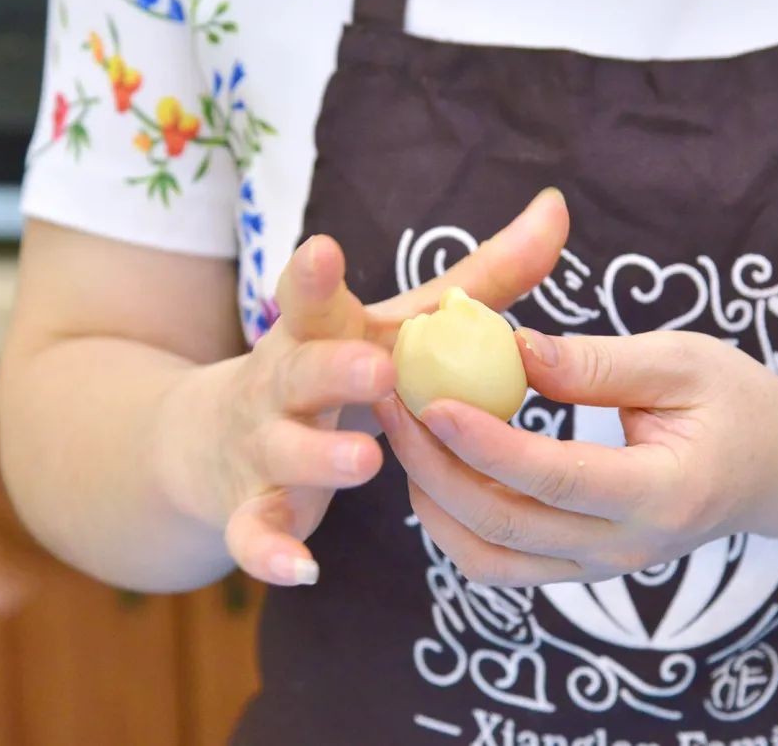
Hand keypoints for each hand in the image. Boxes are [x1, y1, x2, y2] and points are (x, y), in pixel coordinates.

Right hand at [158, 189, 568, 585]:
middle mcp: (280, 383)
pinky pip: (255, 531)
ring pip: (285, 450)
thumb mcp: (398, 322)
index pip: (310, 298)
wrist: (219, 434)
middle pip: (300, 371)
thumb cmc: (338, 365)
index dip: (313, 277)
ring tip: (369, 461)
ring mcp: (262, 446)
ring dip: (320, 457)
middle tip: (379, 370)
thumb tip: (558, 208)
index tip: (325, 250)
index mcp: (318, 332)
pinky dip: (271, 551)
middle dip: (335, 370)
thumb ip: (481, 276)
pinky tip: (305, 569)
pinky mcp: (250, 506)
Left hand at [376, 329, 777, 586]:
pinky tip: (438, 469)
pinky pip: (500, 564)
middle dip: (435, 466)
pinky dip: (455, 523)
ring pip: (490, 558)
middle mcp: (627, 547)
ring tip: (404, 434)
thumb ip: (598, 363)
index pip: (554, 477)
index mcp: (663, 492)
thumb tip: (510, 350)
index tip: (429, 398)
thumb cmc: (742, 405)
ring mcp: (602, 568)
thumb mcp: (684, 361)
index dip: (484, 441)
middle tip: (393, 403)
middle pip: (505, 525)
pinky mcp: (581, 568)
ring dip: (434, 501)